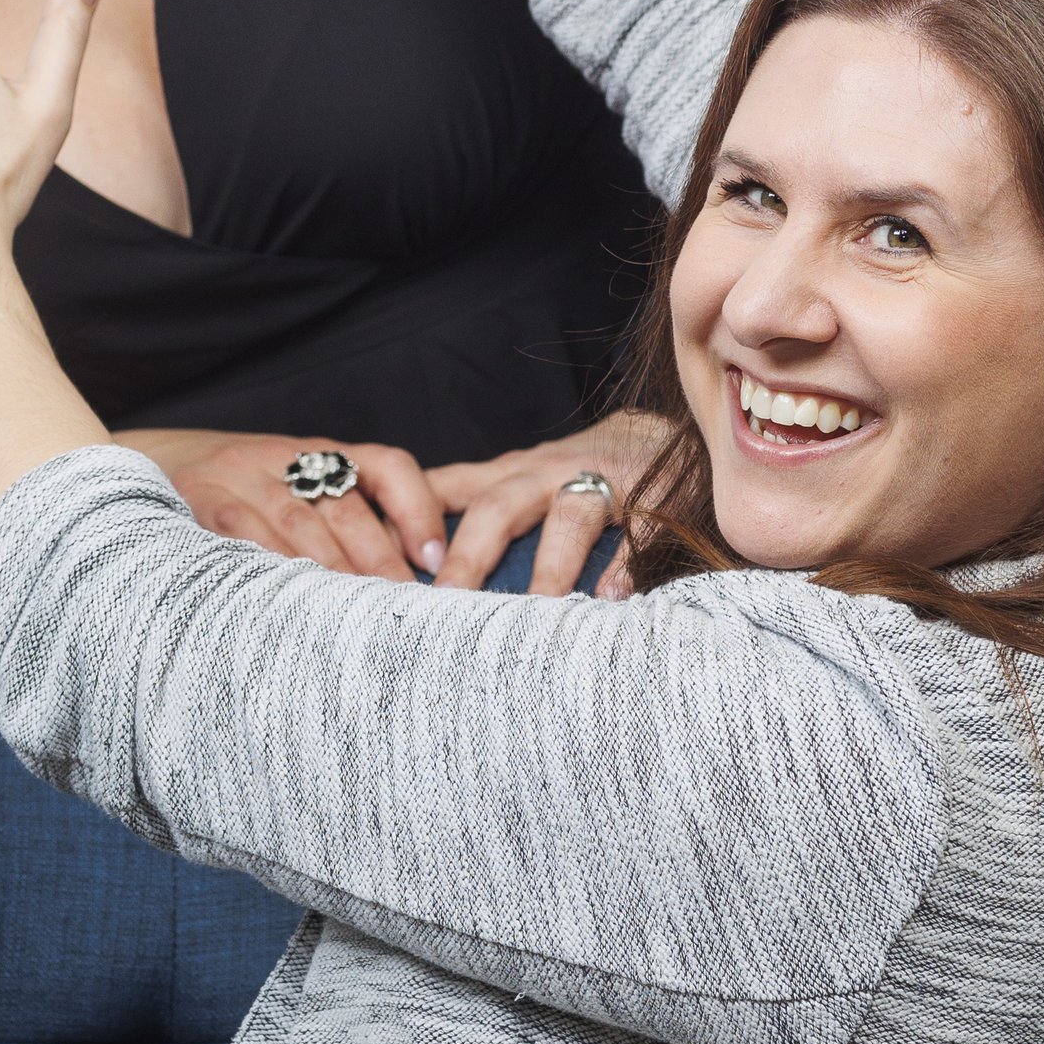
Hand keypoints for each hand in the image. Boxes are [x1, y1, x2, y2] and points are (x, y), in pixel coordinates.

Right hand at [119, 430, 448, 580]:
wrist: (152, 461)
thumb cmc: (244, 492)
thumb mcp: (298, 488)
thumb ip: (352, 518)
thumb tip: (420, 572)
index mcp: (320, 452)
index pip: (385, 465)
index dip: (417, 508)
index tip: (433, 559)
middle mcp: (282, 456)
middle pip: (344, 507)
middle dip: (378, 562)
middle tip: (403, 610)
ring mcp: (237, 475)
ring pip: (296, 526)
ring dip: (329, 576)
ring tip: (357, 621)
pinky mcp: (197, 500)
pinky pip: (240, 539)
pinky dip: (269, 573)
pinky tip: (289, 607)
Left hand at [424, 412, 671, 596]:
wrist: (667, 431)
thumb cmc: (578, 471)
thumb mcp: (518, 482)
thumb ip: (473, 510)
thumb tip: (404, 557)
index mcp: (507, 477)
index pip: (444, 490)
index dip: (407, 523)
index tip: (375, 563)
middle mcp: (547, 476)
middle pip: (499, 507)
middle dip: (470, 555)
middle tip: (446, 602)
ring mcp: (602, 484)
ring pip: (569, 517)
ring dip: (551, 566)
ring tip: (536, 611)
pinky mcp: (653, 499)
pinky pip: (639, 530)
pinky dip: (626, 563)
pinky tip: (613, 596)